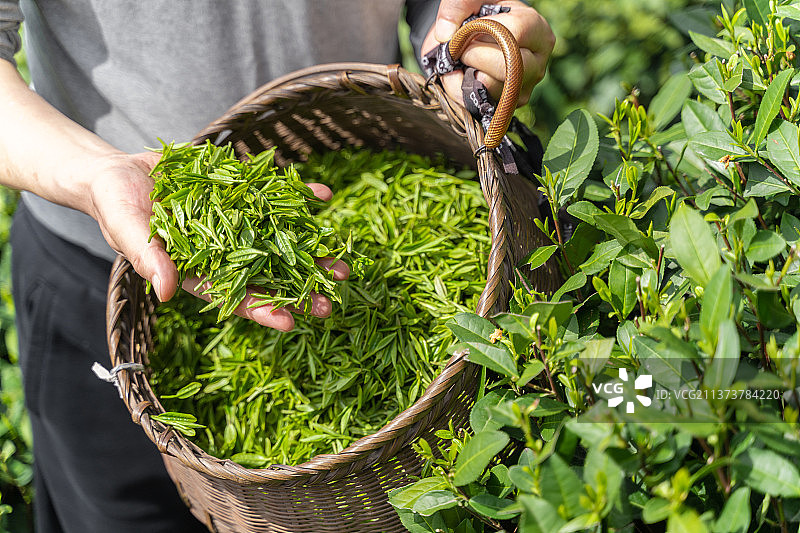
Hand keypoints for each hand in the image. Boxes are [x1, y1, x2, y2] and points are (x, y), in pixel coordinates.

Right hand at [85, 151, 346, 330]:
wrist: (120, 171)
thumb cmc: (117, 206)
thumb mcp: (128, 230)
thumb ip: (148, 258)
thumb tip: (167, 292)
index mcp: (200, 271)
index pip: (236, 296)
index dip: (262, 309)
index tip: (292, 322)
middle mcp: (226, 251)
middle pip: (268, 276)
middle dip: (300, 289)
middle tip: (332, 299)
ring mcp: (238, 224)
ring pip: (281, 242)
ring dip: (312, 252)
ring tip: (343, 266)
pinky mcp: (243, 195)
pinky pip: (276, 197)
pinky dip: (299, 195)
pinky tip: (323, 195)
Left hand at [421, 0, 554, 106]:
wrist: (476, 38)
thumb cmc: (479, 15)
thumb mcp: (470, 1)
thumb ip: (456, 6)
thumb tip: (445, 36)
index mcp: (537, 29)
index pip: (514, 34)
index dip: (483, 34)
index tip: (466, 31)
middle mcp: (537, 62)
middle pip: (510, 69)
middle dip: (477, 59)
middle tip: (463, 50)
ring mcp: (524, 87)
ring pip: (494, 89)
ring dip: (467, 77)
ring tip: (462, 62)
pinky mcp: (506, 105)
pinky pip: (482, 105)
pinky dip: (463, 93)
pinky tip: (463, 76)